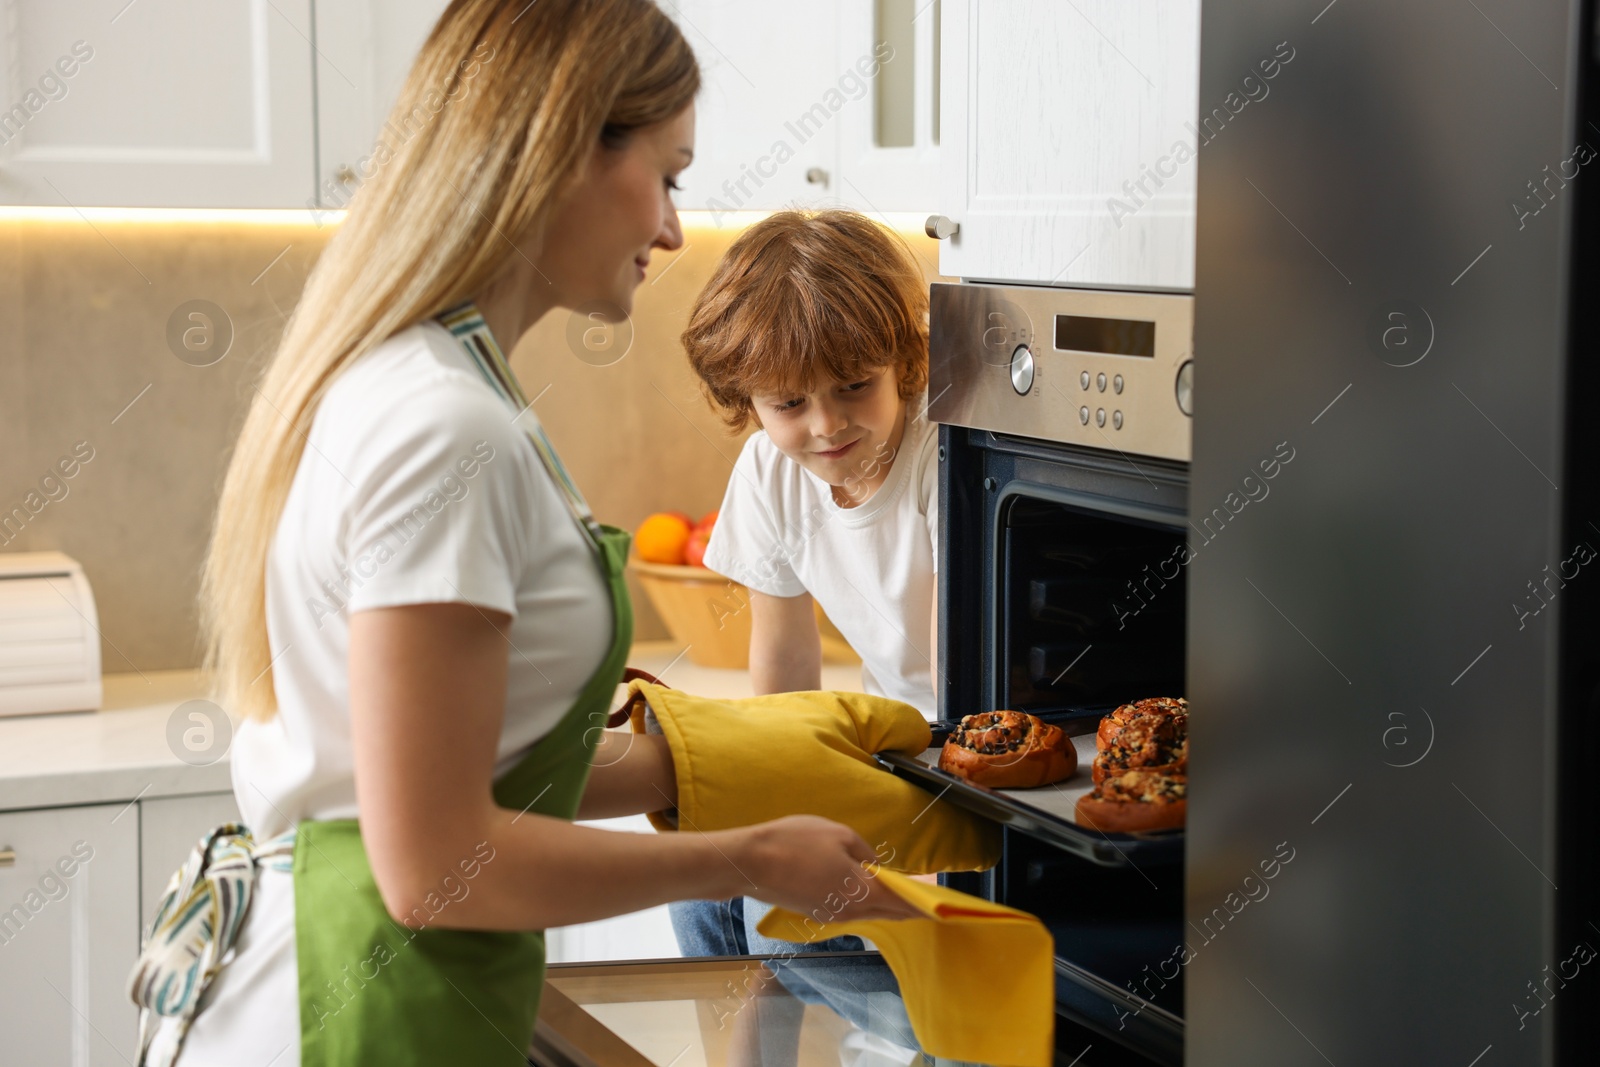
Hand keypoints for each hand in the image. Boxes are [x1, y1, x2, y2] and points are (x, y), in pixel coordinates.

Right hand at [730, 815, 923, 923]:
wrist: (750, 862)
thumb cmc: (795, 842)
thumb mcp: (839, 834)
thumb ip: (865, 852)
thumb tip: (875, 865)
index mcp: (862, 890)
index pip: (904, 903)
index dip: (925, 905)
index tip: (945, 909)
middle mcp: (851, 910)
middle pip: (889, 911)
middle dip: (910, 907)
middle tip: (930, 903)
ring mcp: (832, 914)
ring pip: (869, 911)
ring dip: (887, 905)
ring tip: (904, 896)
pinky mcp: (816, 911)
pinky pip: (851, 909)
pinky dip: (866, 902)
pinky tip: (868, 892)